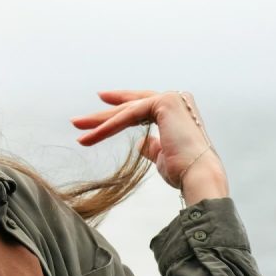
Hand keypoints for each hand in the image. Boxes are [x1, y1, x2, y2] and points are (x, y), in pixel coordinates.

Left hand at [70, 90, 228, 204]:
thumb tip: (141, 142)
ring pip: (127, 111)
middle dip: (104, 113)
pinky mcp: (164, 103)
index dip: (121, 104)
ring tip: (77, 127)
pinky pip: (128, 116)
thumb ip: (152, 146)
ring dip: (100, 121)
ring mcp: (172, 98)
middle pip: (131, 106)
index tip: (102, 101)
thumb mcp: (162, 156)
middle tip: (79, 119)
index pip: (143, 104)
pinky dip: (108, 127)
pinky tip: (92, 135)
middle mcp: (177, 99)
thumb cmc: (183, 172)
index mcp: (178, 110)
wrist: (198, 176)